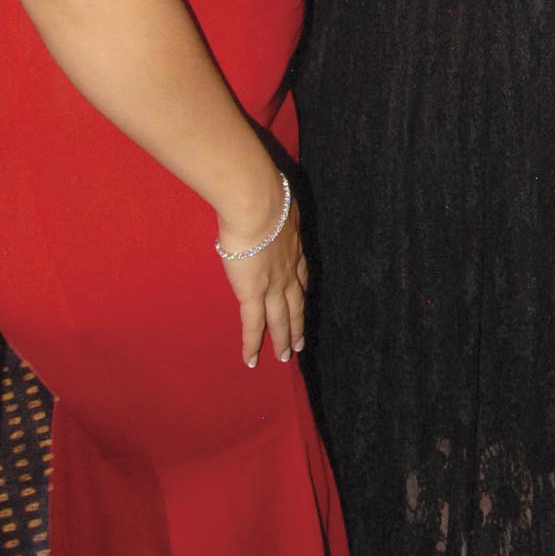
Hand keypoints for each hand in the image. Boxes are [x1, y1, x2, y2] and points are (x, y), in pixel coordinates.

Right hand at [216, 185, 307, 368]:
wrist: (257, 205)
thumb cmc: (265, 195)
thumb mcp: (277, 201)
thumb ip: (275, 206)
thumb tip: (270, 197)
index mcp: (294, 248)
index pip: (300, 274)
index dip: (301, 289)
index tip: (302, 298)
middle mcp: (289, 270)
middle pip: (296, 303)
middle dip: (298, 323)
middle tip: (301, 342)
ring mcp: (273, 285)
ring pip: (281, 320)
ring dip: (284, 339)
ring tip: (286, 356)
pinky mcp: (253, 294)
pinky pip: (253, 326)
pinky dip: (253, 344)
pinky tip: (252, 360)